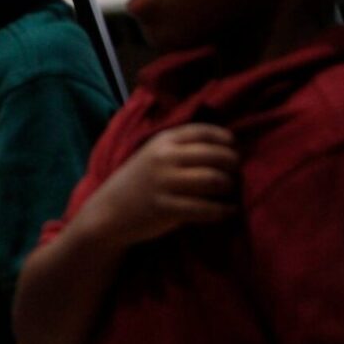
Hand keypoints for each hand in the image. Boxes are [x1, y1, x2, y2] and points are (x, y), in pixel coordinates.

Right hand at [82, 123, 237, 249]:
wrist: (109, 211)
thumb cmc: (139, 182)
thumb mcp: (154, 154)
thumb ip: (182, 147)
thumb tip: (228, 146)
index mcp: (163, 141)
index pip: (205, 132)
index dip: (226, 140)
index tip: (234, 149)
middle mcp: (164, 158)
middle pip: (216, 155)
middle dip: (233, 164)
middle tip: (234, 173)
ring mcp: (164, 184)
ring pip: (214, 180)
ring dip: (229, 186)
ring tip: (229, 191)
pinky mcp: (167, 209)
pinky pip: (206, 208)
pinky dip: (223, 210)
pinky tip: (227, 211)